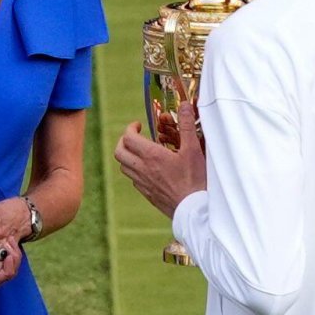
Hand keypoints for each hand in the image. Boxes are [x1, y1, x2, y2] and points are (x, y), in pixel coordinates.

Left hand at [114, 96, 205, 217]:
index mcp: (151, 156)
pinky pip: (133, 180)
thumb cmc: (195, 180)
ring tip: (140, 151)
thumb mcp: (193, 149)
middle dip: (123, 141)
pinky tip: (148, 169)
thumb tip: (183, 105)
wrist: (194, 209)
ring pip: (124, 166)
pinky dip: (135, 170)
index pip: (128, 137)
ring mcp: (143, 183)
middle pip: (119, 152)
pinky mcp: (147, 194)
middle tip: (134, 137)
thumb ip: (186, 125)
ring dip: (128, 156)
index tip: (139, 125)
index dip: (130, 128)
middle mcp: (142, 169)